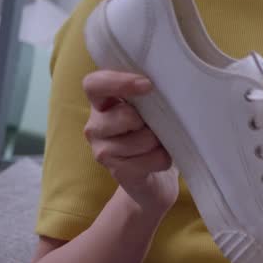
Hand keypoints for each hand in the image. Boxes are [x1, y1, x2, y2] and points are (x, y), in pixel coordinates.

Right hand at [81, 70, 177, 215]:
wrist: (153, 180)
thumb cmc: (152, 136)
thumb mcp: (149, 112)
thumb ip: (148, 98)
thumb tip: (168, 89)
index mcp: (102, 104)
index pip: (94, 84)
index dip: (118, 82)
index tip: (147, 85)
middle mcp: (95, 126)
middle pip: (126, 116)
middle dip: (151, 122)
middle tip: (155, 128)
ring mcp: (103, 151)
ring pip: (143, 139)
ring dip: (160, 142)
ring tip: (158, 145)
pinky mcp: (117, 172)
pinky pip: (151, 159)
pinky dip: (163, 159)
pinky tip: (159, 160)